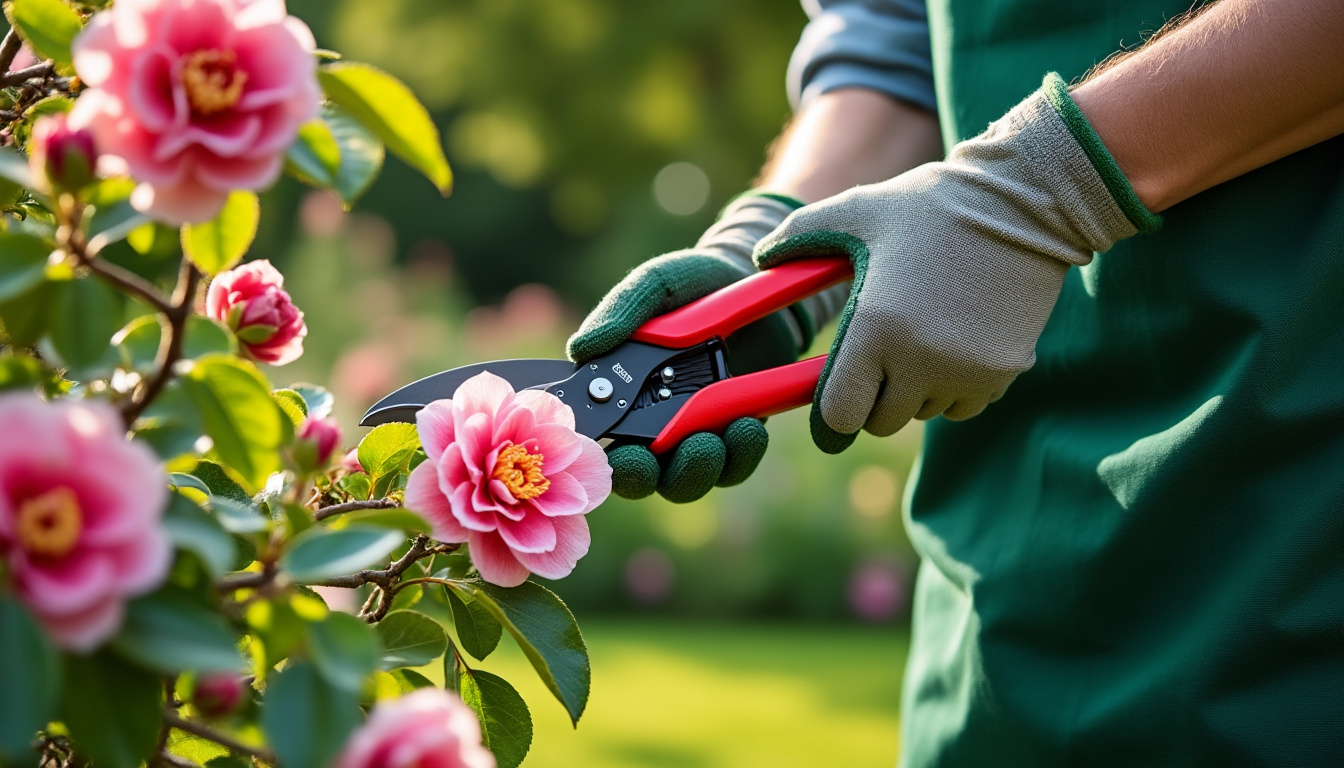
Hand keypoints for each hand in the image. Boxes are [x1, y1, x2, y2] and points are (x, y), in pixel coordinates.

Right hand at [567, 193, 805, 501]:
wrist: (753, 280)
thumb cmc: (693, 283)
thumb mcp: (655, 285)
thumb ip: (620, 312)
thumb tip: (579, 349)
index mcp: (617, 391)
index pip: (594, 440)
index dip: (596, 458)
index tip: (615, 452)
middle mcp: (650, 422)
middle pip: (636, 475)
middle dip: (643, 474)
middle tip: (657, 455)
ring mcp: (693, 434)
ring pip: (683, 481)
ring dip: (695, 468)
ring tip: (712, 439)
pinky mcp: (735, 438)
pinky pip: (733, 468)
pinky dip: (739, 456)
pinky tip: (747, 427)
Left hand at [755, 75, 1155, 452]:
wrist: (1025, 202)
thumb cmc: (930, 206)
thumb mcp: (856, 211)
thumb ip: (798, 236)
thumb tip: (758, 258)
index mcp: (877, 329)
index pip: (841, 416)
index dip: (833, 410)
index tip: (835, 394)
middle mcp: (922, 362)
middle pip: (881, 421)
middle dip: (874, 396)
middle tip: (879, 352)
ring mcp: (967, 372)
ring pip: (924, 413)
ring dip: (915, 390)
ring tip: (922, 332)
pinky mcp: (1005, 372)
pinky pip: (964, 404)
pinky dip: (954, 385)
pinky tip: (956, 339)